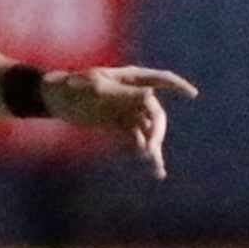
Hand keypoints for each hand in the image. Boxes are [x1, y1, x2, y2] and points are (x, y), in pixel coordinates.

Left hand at [42, 65, 198, 179]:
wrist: (56, 99)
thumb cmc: (75, 87)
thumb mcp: (98, 89)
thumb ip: (124, 94)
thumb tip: (151, 96)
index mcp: (131, 78)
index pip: (161, 79)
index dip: (177, 86)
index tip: (192, 95)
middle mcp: (134, 94)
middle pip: (155, 113)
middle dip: (157, 130)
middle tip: (151, 148)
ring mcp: (128, 110)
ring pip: (148, 128)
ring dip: (153, 144)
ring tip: (153, 162)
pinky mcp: (120, 124)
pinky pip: (137, 138)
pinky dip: (145, 151)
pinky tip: (155, 169)